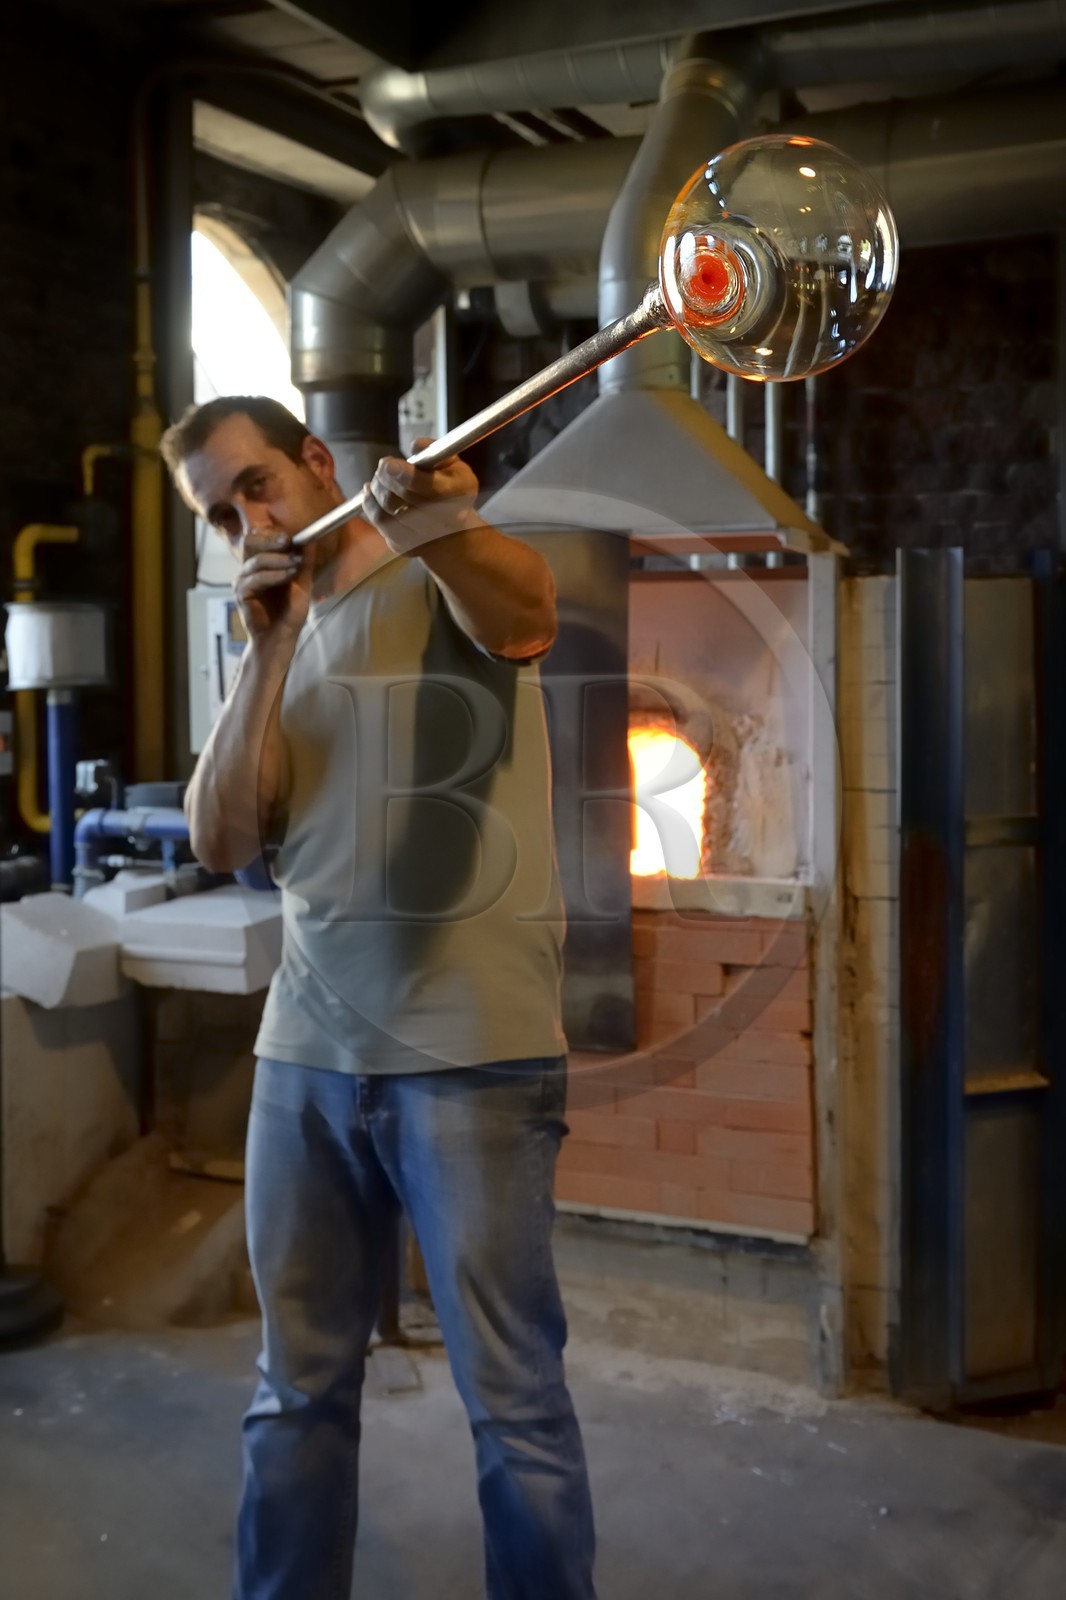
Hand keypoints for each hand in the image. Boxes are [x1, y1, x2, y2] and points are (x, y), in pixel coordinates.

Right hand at [233, 530, 310, 642]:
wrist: (282, 637)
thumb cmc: (289, 612)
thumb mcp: (302, 583)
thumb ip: (305, 562)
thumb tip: (311, 539)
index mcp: (262, 564)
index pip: (259, 538)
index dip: (273, 534)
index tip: (292, 536)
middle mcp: (249, 569)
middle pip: (250, 542)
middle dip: (269, 539)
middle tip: (287, 541)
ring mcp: (243, 581)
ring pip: (256, 560)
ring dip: (278, 560)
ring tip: (295, 564)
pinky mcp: (241, 594)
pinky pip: (255, 579)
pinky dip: (273, 575)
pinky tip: (288, 576)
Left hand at [362, 441, 483, 554]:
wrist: (452, 528)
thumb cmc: (449, 487)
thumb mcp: (450, 462)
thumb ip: (432, 450)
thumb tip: (415, 446)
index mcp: (459, 492)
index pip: (428, 487)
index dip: (403, 474)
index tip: (388, 463)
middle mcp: (445, 519)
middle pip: (402, 499)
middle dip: (385, 478)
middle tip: (384, 466)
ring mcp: (424, 537)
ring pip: (386, 512)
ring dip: (376, 490)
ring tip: (378, 479)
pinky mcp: (405, 545)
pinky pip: (380, 523)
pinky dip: (370, 505)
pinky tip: (371, 493)